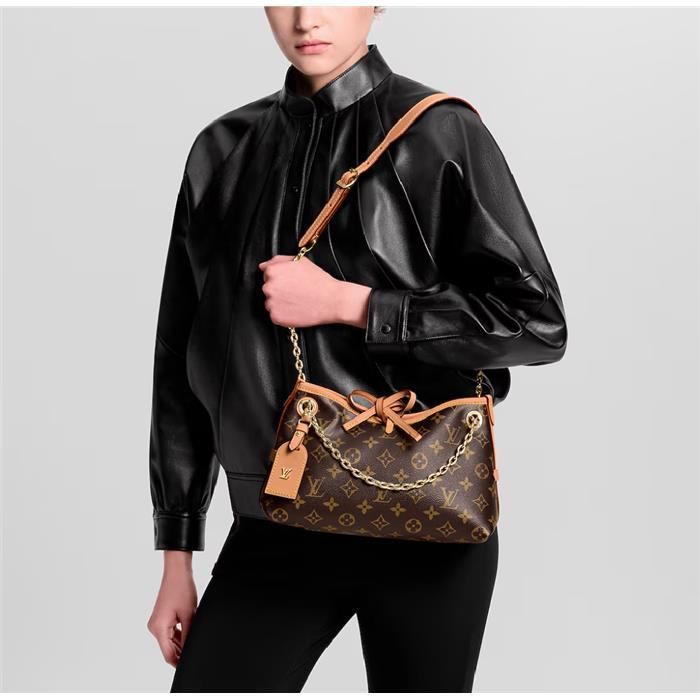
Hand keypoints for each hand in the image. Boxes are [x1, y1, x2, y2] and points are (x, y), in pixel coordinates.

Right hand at [147, 551, 196, 667]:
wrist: (177, 572)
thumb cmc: (181, 589)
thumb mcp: (189, 615)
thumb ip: (188, 635)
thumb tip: (190, 649)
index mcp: (158, 628)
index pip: (168, 654)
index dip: (178, 663)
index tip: (188, 666)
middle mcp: (154, 627)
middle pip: (168, 648)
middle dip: (181, 651)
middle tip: (195, 650)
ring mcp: (156, 623)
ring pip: (170, 640)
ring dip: (181, 641)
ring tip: (193, 635)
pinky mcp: (161, 618)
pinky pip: (170, 632)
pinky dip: (179, 634)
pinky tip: (189, 631)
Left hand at [258, 255, 370, 328]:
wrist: (332, 300)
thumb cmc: (318, 281)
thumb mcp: (300, 261)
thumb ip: (278, 260)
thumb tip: (263, 265)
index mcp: (273, 272)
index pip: (267, 274)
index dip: (281, 278)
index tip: (291, 282)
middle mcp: (268, 287)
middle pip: (268, 289)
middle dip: (279, 290)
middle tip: (296, 292)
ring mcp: (271, 303)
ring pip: (270, 303)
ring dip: (280, 303)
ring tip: (297, 301)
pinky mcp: (276, 317)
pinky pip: (275, 316)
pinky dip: (283, 314)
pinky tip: (296, 309)